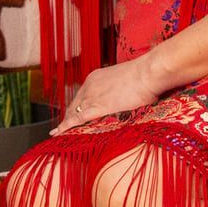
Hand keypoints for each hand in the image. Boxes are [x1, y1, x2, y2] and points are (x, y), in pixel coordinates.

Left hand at [49, 55, 166, 134]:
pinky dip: (66, 126)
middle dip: (68, 116)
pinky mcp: (97, 106)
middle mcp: (90, 85)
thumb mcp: (128, 81)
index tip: (73, 114)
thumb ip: (122, 90)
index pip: (81, 95)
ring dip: (66, 123)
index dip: (75, 106)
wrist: (149, 73)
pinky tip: (59, 133)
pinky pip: (77, 119)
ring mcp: (92, 95)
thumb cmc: (146, 76)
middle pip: (74, 104)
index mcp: (96, 77)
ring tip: (58, 134)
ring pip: (73, 112)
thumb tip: (127, 97)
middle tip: (62, 128)